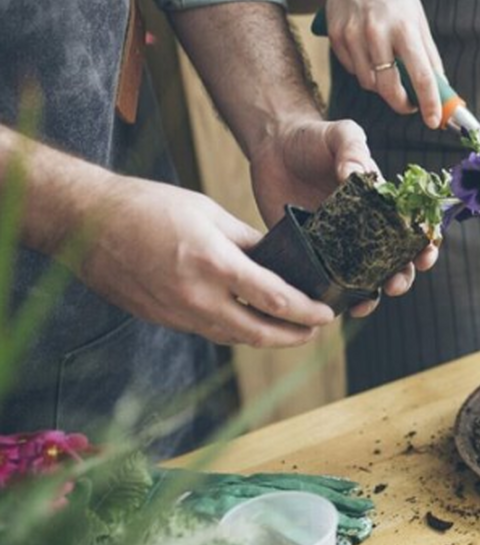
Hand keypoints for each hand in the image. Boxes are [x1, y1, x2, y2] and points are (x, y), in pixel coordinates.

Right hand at [76, 176, 334, 347]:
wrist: (87, 222)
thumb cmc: (149, 206)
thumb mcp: (209, 212)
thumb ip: (248, 241)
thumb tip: (281, 261)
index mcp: (215, 264)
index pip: (276, 300)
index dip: (307, 312)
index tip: (326, 313)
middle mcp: (198, 297)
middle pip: (260, 333)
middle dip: (295, 337)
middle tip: (315, 331)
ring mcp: (178, 313)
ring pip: (235, 338)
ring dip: (266, 337)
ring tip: (290, 330)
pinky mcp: (163, 319)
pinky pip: (209, 332)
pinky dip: (235, 331)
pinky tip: (249, 322)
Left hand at [248, 116, 438, 317]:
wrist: (273, 144)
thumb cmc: (315, 137)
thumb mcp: (341, 134)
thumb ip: (353, 149)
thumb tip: (357, 174)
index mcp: (383, 204)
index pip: (414, 229)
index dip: (426, 245)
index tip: (425, 255)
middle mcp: (366, 228)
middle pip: (395, 262)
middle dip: (402, 278)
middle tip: (395, 284)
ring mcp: (340, 243)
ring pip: (365, 278)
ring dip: (372, 296)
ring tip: (365, 303)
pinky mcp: (311, 251)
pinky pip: (326, 279)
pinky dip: (332, 295)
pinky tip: (333, 304)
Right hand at [323, 0, 444, 126]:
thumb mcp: (418, 19)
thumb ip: (429, 56)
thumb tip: (441, 90)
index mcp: (404, 27)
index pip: (421, 75)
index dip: (429, 103)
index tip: (433, 120)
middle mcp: (376, 31)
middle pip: (388, 87)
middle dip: (401, 104)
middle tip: (409, 105)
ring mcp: (353, 33)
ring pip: (368, 83)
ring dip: (381, 86)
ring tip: (388, 70)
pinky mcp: (336, 35)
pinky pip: (352, 70)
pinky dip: (363, 71)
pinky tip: (368, 54)